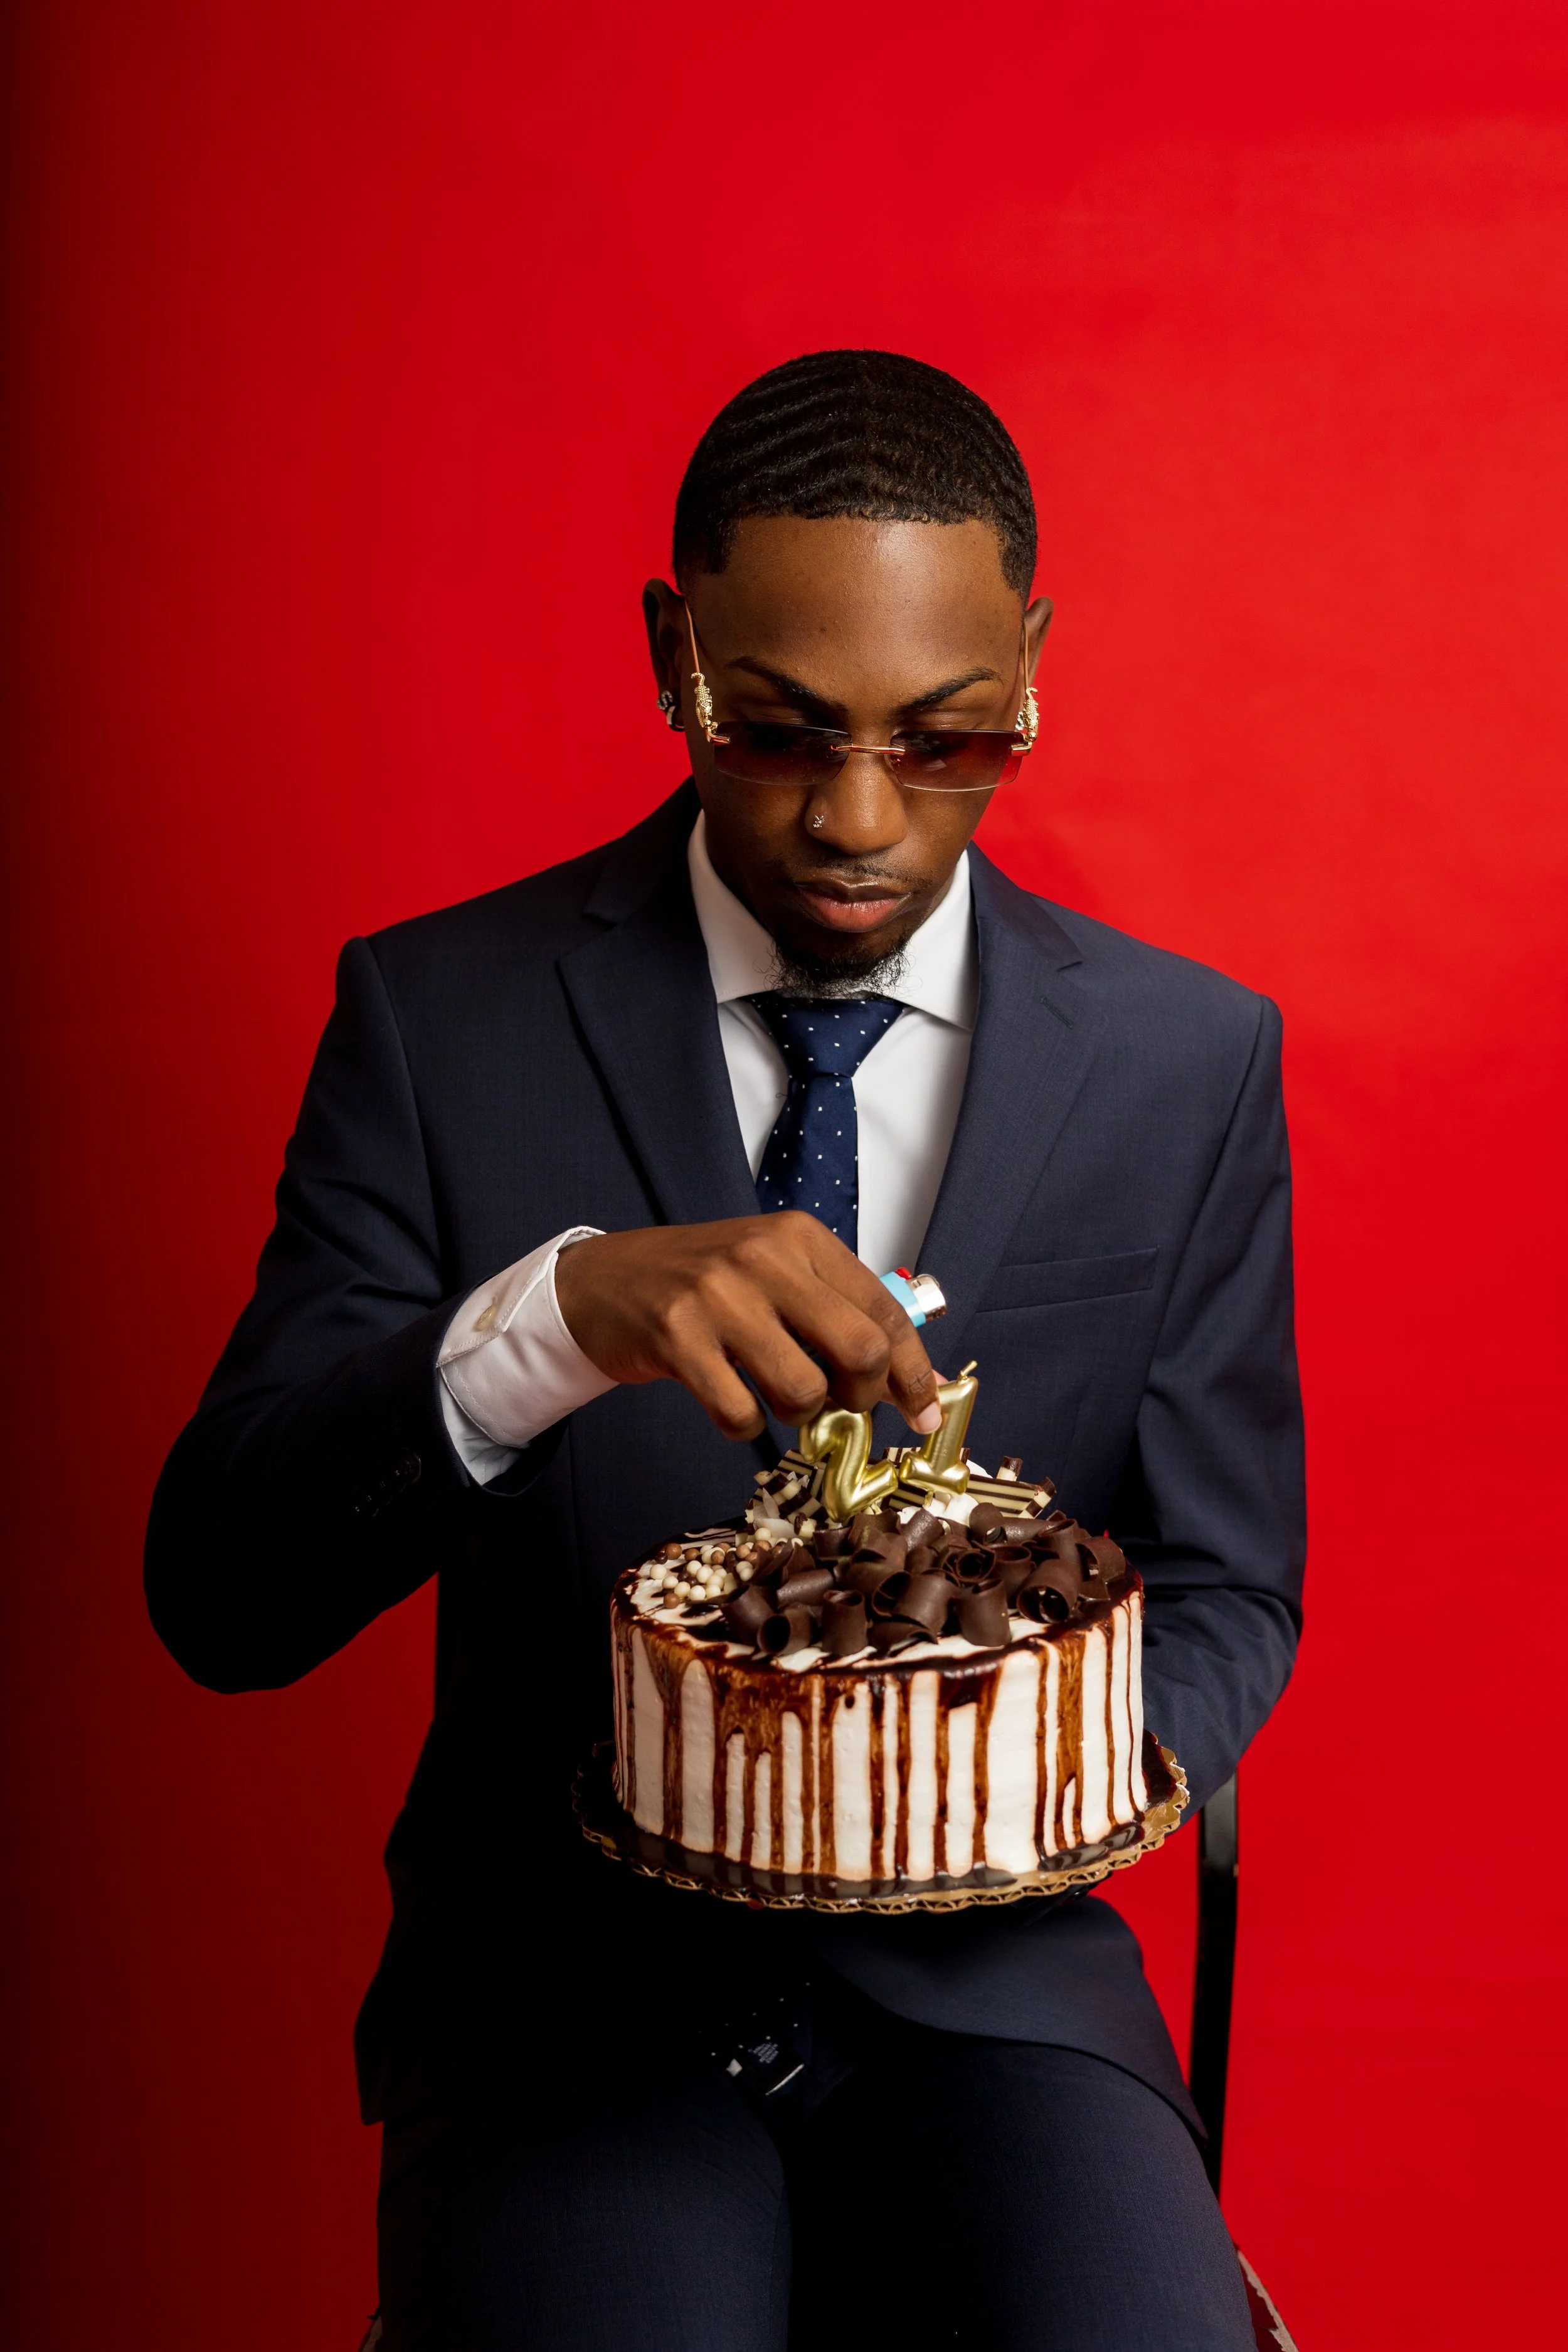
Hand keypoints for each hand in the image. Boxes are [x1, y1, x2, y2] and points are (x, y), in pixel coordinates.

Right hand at [552, 1213, 944, 1443]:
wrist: (604, 1280)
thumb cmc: (704, 1284)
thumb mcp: (777, 1274)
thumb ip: (842, 1315)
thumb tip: (919, 1382)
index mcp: (800, 1238)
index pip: (884, 1311)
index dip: (913, 1371)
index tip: (926, 1410)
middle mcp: (764, 1258)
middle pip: (859, 1350)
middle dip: (862, 1396)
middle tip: (841, 1404)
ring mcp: (719, 1296)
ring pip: (803, 1389)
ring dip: (800, 1414)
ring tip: (778, 1399)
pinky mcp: (677, 1337)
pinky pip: (739, 1412)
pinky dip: (745, 1426)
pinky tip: (733, 1404)